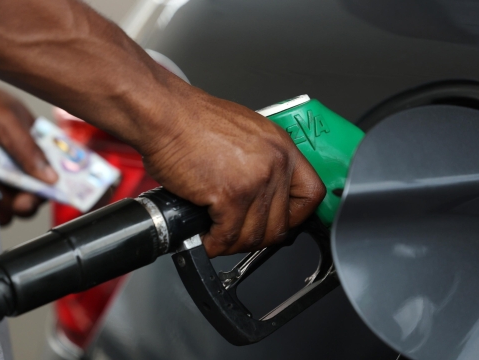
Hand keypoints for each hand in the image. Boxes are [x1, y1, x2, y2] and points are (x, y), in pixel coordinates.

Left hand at [0, 69, 57, 224]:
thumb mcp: (6, 119)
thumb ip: (29, 147)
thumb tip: (52, 177)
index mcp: (32, 144)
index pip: (54, 169)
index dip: (59, 183)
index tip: (57, 192)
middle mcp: (17, 162)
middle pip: (35, 193)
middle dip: (32, 200)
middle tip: (23, 201)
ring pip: (13, 205)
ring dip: (9, 207)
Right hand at [139, 85, 325, 256]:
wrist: (166, 114)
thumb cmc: (194, 120)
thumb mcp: (245, 133)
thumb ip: (261, 161)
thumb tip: (262, 193)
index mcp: (282, 147)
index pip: (311, 194)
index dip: (296, 217)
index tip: (281, 223)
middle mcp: (275, 163)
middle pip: (281, 224)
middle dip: (256, 238)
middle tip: (238, 236)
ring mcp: (255, 180)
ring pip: (254, 235)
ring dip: (232, 244)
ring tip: (217, 238)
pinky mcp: (230, 195)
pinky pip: (227, 236)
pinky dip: (214, 244)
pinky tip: (204, 236)